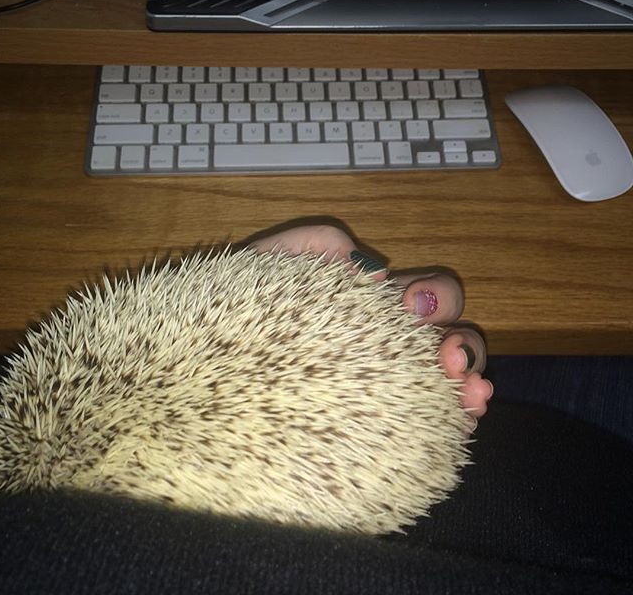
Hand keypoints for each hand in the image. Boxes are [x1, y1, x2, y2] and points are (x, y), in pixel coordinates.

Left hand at [250, 224, 492, 421]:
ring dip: (468, 378)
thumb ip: (310, 243)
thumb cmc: (229, 318)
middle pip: (444, 339)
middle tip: (440, 353)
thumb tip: (366, 264)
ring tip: (467, 392)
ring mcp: (381, 383)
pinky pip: (432, 419)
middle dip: (456, 338)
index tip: (408, 307)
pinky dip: (458, 416)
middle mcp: (381, 341)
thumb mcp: (264, 266)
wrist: (198, 374)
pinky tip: (463, 419)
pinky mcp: (376, 423)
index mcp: (363, 304)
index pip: (420, 296)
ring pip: (449, 376)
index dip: (432, 297)